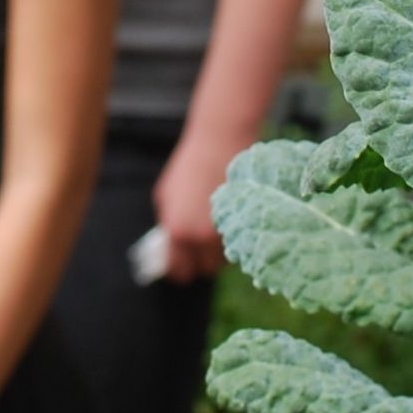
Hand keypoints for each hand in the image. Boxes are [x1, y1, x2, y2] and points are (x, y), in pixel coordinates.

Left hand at [149, 132, 235, 284]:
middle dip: (204, 263)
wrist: (220, 140)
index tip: (185, 270)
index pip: (179, 269)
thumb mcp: (166, 195)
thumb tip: (169, 247)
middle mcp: (200, 237)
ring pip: (226, 259)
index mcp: (176, 231)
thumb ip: (167, 224)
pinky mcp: (246, 222)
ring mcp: (225, 230)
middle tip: (203, 252)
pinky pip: (241, 244)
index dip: (181, 271)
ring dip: (222, 253)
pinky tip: (233, 226)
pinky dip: (237, 240)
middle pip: (205, 270)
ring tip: (219, 235)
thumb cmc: (189, 165)